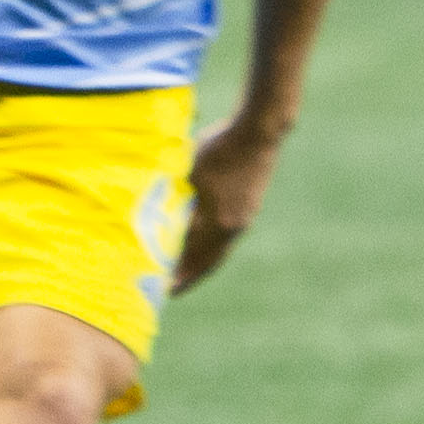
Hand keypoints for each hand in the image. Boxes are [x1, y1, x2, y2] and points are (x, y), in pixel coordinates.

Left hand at [173, 113, 285, 294]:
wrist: (258, 133)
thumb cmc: (220, 148)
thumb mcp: (192, 174)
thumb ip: (181, 200)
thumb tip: (164, 218)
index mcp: (219, 222)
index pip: (194, 257)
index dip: (180, 275)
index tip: (165, 290)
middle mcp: (233, 227)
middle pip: (209, 261)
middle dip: (190, 276)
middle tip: (173, 288)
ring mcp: (244, 219)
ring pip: (219, 250)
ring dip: (202, 262)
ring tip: (185, 270)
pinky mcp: (249, 209)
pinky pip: (227, 237)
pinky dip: (212, 247)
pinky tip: (203, 244)